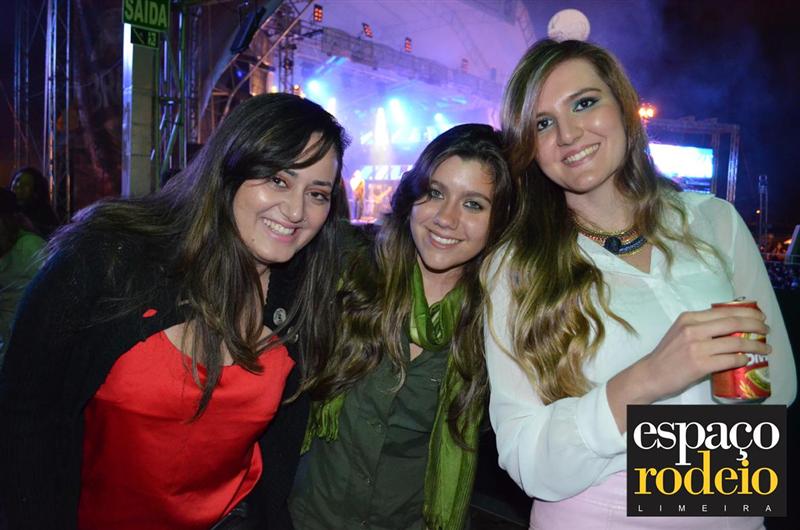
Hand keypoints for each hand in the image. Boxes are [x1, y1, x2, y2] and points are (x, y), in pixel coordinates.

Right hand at [607, 306, 770, 431]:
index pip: (724, 311)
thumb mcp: (680, 332)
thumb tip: (731, 326)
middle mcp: (692, 329)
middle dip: (755, 325)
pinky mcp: (700, 364)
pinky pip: (729, 360)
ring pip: (735, 342)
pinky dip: (742, 359)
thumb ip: (701, 327)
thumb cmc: (667, 355)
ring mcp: (696, 347)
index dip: (747, 313)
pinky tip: (746, 360)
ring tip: (765, 349)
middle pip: (733, 322)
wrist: (650, 375)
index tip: (759, 317)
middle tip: (766, 330)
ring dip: (755, 345)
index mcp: (688, 318)